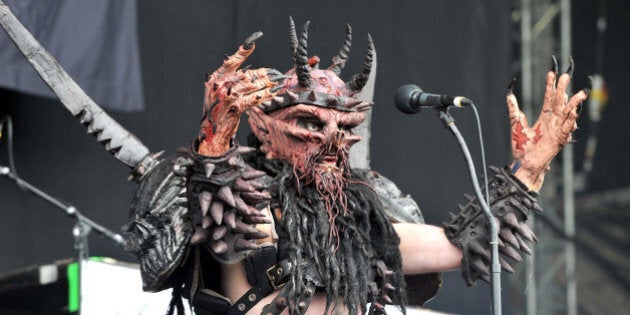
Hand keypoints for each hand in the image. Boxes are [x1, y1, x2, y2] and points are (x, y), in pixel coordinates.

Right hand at [198, 32, 284, 155]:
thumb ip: (231, 81)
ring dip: (267, 84)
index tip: (253, 42)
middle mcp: (219, 86)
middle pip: (246, 75)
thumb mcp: (218, 93)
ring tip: (278, 83)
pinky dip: (264, 96)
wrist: (212, 132)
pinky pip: (254, 99)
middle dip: (262, 75)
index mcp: (215, 79)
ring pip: (252, 86)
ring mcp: (227, 97)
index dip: (242, 52)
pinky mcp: (235, 108)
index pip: (230, 62)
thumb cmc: (217, 111)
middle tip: (275, 74)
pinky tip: (272, 94)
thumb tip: (253, 73)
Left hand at [507, 56, 588, 190]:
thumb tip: (508, 95)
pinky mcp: (559, 140)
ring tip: (579, 93)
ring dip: (573, 103)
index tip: (551, 73)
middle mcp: (553, 122)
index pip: (549, 99)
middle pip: (559, 103)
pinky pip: (567, 129)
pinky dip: (571, 120)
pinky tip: (574, 112)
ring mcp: (557, 130)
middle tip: (565, 76)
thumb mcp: (516, 124)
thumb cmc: (522, 147)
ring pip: (567, 113)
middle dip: (562, 90)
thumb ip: (513, 110)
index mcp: (545, 118)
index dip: (550, 86)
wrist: (524, 163)